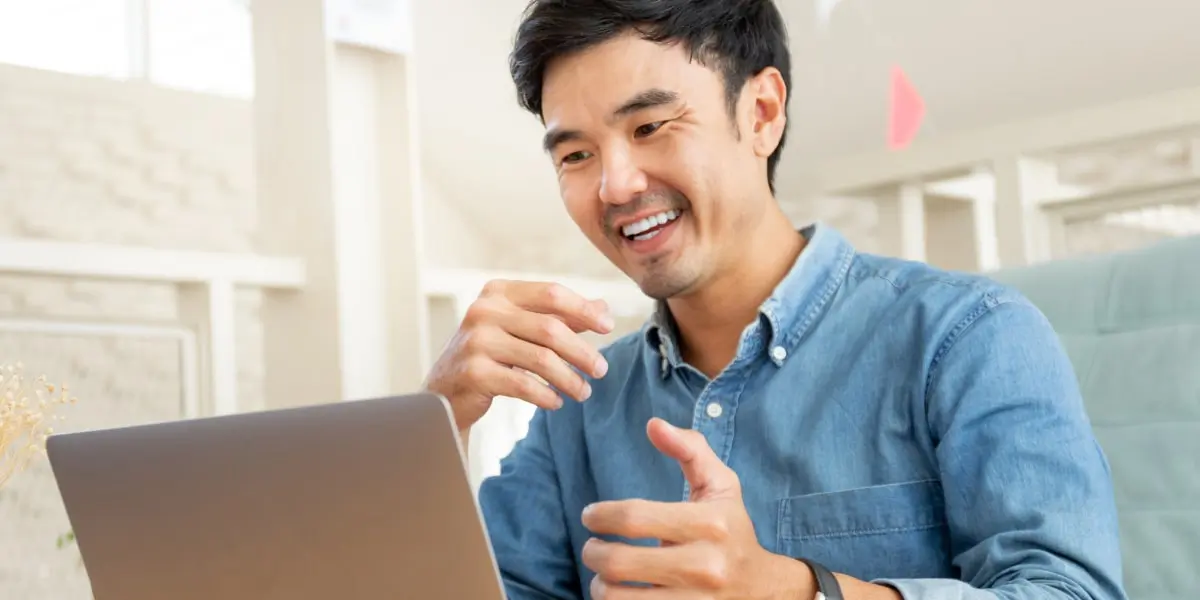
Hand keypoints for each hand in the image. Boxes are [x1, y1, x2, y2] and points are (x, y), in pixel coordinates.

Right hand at [423, 280, 614, 431]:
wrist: (442, 393)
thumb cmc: (489, 356)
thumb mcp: (520, 329)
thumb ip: (558, 316)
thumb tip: (603, 308)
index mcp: (498, 292)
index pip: (551, 294)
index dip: (584, 309)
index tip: (608, 327)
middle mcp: (484, 310)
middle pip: (551, 328)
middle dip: (582, 351)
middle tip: (601, 370)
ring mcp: (476, 341)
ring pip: (541, 359)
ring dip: (569, 378)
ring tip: (584, 392)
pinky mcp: (473, 373)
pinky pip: (523, 384)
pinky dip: (546, 395)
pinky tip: (556, 402)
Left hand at [580, 418, 814, 598]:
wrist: (765, 589)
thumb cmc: (732, 530)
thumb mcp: (720, 485)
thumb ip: (689, 449)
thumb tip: (653, 425)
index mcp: (710, 523)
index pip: (635, 517)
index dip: (601, 515)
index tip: (591, 516)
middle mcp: (705, 566)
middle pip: (619, 562)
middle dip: (593, 552)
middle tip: (592, 547)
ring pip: (617, 598)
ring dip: (599, 585)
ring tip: (603, 576)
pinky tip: (621, 594)